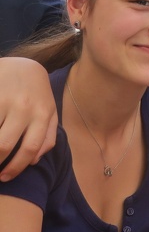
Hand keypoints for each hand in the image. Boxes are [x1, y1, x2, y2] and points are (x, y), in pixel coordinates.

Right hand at [0, 58, 57, 180]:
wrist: (22, 65)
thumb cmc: (35, 94)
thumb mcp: (49, 111)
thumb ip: (48, 135)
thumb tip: (35, 161)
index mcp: (43, 113)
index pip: (30, 148)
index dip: (16, 167)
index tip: (6, 177)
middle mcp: (26, 107)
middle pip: (5, 146)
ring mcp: (7, 100)